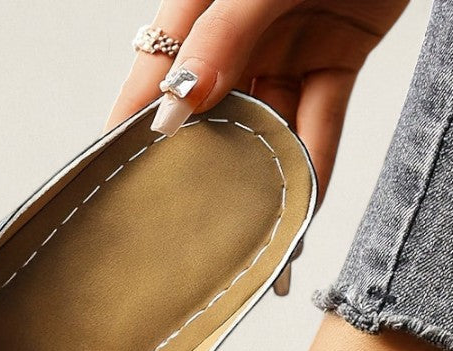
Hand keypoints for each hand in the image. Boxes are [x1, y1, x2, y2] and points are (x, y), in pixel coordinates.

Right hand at [109, 0, 409, 200]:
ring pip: (268, 122)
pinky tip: (302, 205)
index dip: (135, 117)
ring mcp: (288, 45)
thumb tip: (183, 100)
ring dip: (262, 171)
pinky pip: (320, 120)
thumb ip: (223, 34)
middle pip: (212, 106)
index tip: (115, 169)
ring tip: (246, 227)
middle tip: (180, 216)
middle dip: (200, 159)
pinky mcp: (337, 58)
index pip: (157, 67)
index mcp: (203, 1)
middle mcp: (241, 31)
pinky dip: (314, 162)